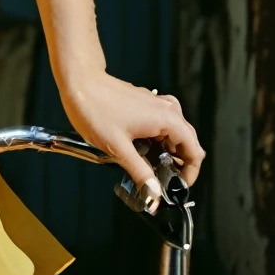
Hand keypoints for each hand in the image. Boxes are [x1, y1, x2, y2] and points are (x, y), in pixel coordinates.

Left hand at [58, 68, 203, 202]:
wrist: (78, 81)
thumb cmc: (94, 109)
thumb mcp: (117, 147)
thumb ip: (139, 172)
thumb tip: (154, 194)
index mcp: (167, 119)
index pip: (195, 152)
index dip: (190, 173)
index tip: (177, 187)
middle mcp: (168, 109)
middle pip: (187, 143)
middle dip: (178, 165)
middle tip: (163, 181)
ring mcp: (157, 105)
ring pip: (174, 135)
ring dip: (167, 152)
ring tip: (150, 168)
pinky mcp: (146, 104)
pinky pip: (161, 126)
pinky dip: (158, 141)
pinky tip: (142, 151)